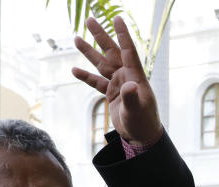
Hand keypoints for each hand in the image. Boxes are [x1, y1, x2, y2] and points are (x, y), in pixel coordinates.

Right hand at [72, 16, 162, 146]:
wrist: (141, 136)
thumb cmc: (143, 123)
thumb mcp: (136, 110)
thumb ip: (131, 97)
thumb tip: (129, 85)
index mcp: (135, 76)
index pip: (129, 51)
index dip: (123, 35)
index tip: (117, 18)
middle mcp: (126, 76)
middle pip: (112, 52)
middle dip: (101, 36)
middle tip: (90, 19)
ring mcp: (118, 84)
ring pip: (101, 64)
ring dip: (89, 52)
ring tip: (76, 38)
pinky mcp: (112, 94)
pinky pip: (97, 82)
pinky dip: (86, 76)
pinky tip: (75, 69)